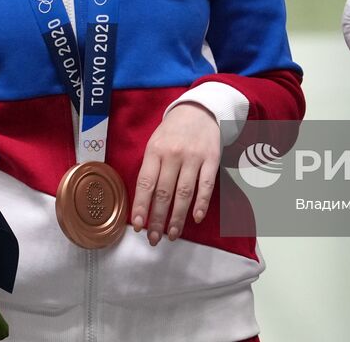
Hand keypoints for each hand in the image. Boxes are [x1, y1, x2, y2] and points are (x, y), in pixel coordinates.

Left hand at [131, 102, 219, 244]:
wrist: (199, 109)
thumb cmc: (172, 132)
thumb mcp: (155, 144)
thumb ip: (150, 169)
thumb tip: (143, 203)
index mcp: (155, 150)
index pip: (145, 183)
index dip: (141, 206)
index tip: (137, 226)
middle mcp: (173, 154)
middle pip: (164, 192)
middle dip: (157, 219)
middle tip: (154, 238)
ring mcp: (194, 156)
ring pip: (184, 193)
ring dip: (177, 217)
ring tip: (172, 234)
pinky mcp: (211, 158)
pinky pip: (206, 185)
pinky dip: (201, 203)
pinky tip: (196, 218)